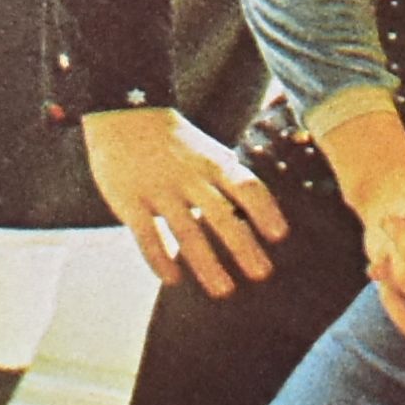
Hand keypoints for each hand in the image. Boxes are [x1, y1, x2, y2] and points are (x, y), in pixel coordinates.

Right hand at [82, 105, 284, 291]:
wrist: (125, 115)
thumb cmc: (176, 143)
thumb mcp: (209, 152)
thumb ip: (230, 180)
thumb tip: (262, 213)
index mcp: (214, 163)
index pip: (246, 186)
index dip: (265, 210)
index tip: (279, 236)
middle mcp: (189, 177)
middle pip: (221, 215)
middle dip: (243, 246)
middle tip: (261, 273)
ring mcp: (159, 189)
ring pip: (186, 231)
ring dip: (207, 264)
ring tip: (223, 290)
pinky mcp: (129, 200)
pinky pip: (147, 235)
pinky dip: (160, 259)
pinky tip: (173, 280)